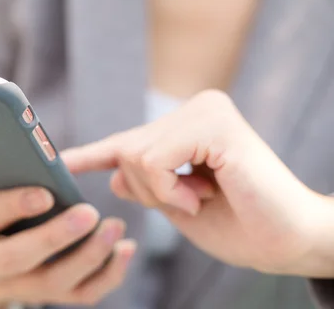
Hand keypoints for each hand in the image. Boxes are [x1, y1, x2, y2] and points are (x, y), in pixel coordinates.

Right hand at [0, 160, 136, 308]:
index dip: (12, 207)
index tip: (45, 193)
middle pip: (18, 259)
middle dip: (55, 238)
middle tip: (91, 212)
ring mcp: (13, 289)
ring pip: (52, 284)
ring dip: (88, 259)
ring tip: (116, 228)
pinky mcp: (41, 297)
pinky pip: (77, 296)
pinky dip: (106, 278)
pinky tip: (125, 251)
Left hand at [62, 90, 333, 277]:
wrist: (289, 243)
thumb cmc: (240, 226)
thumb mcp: (178, 207)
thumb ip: (147, 186)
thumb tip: (116, 171)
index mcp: (189, 125)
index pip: (130, 141)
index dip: (94, 155)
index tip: (62, 161)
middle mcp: (197, 108)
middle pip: (127, 149)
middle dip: (149, 190)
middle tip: (192, 199)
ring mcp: (205, 111)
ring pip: (135, 156)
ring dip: (162, 193)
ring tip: (202, 195)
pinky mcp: (213, 124)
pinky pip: (154, 160)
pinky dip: (170, 190)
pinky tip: (205, 192)